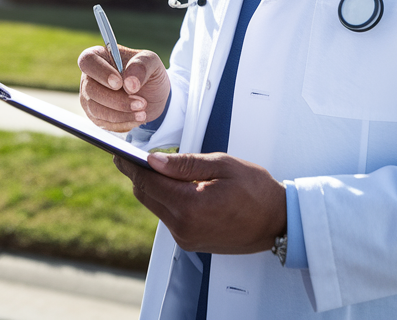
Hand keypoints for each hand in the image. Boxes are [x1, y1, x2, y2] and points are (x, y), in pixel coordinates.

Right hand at [78, 45, 170, 131]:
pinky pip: (103, 123)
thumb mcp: (151, 62)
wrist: (152, 95)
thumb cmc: (147, 72)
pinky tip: (137, 117)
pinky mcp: (95, 115)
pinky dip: (122, 122)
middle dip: (117, 100)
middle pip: (91, 89)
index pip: (88, 60)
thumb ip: (142, 66)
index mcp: (100, 56)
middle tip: (142, 103)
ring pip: (96, 109)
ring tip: (143, 112)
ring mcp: (90, 97)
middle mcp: (90, 76)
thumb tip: (129, 83)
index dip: (101, 73)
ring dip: (121, 114)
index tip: (119, 83)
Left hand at [115, 152, 286, 254]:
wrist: (278, 222)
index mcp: (190, 205)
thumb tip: (153, 160)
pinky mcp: (190, 242)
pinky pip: (169, 217)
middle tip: (133, 157)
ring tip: (160, 169)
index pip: (147, 182)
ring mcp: (186, 238)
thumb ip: (185, 163)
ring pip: (156, 207)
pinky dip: (168, 200)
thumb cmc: (257, 191)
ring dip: (154, 188)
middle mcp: (183, 226)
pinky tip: (179, 187)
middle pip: (145, 196)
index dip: (129, 165)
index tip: (118, 153)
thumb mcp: (222, 165)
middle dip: (138, 175)